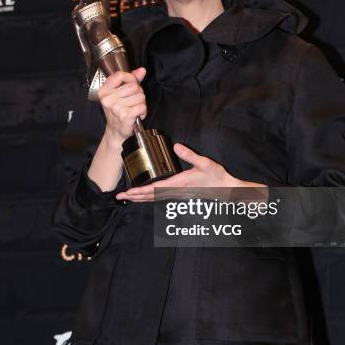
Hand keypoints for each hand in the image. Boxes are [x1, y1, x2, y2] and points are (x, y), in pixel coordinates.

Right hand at [99, 67, 146, 145]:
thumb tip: (142, 70)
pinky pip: (142, 106)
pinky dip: (143, 111)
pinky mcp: (124, 115)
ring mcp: (115, 107)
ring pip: (140, 96)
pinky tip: (137, 115)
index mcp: (104, 91)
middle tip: (133, 101)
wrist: (116, 131)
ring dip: (141, 103)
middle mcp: (108, 98)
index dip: (131, 78)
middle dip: (138, 93)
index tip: (133, 84)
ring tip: (134, 109)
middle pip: (134, 86)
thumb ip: (131, 80)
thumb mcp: (121, 94)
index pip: (120, 75)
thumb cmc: (118, 111)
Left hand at [115, 143, 265, 201]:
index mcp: (179, 184)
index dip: (140, 191)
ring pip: (154, 198)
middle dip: (134, 197)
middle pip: (151, 196)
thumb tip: (177, 146)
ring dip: (140, 198)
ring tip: (127, 197)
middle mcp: (175, 191)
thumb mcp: (204, 163)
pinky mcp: (179, 194)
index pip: (155, 189)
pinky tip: (144, 196)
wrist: (225, 189)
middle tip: (119, 197)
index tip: (129, 192)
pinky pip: (160, 197)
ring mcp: (177, 194)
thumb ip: (190, 155)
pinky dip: (149, 197)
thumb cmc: (215, 176)